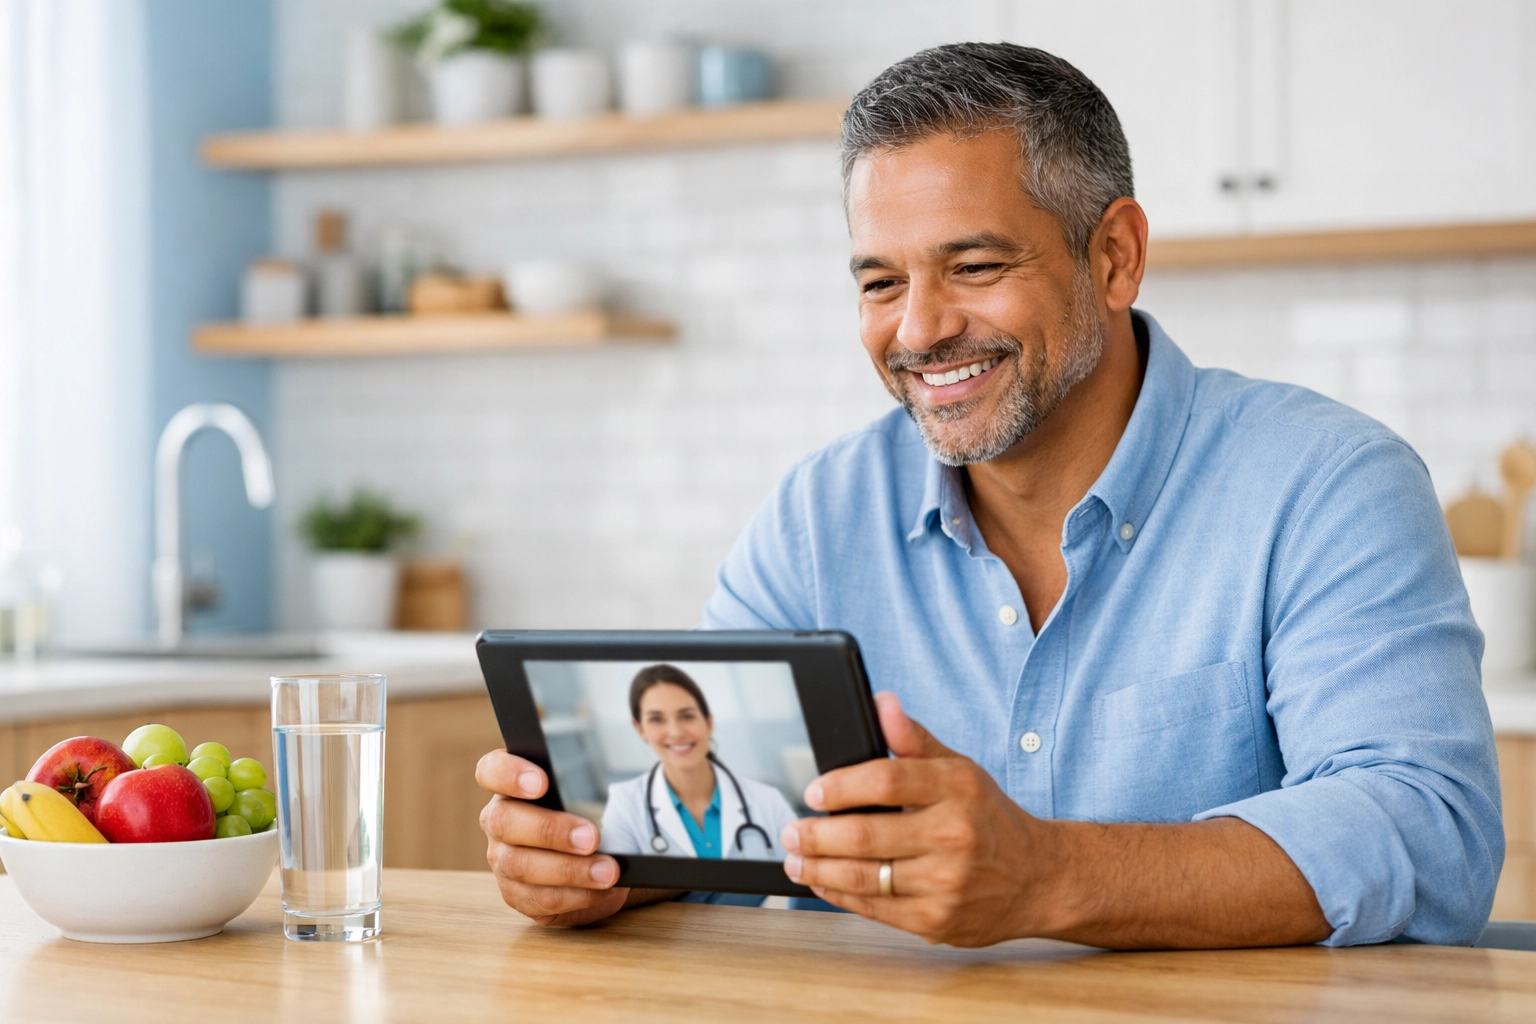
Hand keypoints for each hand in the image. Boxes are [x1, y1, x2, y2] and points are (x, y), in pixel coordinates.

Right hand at [476, 749, 627, 925]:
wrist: (603, 855)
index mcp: (512, 784)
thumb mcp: (597, 784)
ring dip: (569, 870)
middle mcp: (499, 821)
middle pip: (505, 822)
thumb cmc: (596, 809)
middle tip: (591, 838)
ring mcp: (504, 860)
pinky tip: (604, 890)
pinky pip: (540, 899)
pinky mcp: (518, 895)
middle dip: (550, 830)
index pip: (491, 770)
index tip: (540, 782)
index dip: (509, 774)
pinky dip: (577, 896)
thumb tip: (635, 749)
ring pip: (521, 866)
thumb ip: (601, 770)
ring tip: (608, 871)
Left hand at [780, 692, 1061, 946]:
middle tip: (792, 829)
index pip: (886, 780)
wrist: (1040, 879)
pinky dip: (839, 895)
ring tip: (796, 857)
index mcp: (957, 789)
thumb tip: (882, 703)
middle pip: (865, 834)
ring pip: (864, 877)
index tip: (813, 791)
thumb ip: (914, 740)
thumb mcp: (960, 769)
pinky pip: (875, 909)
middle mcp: (953, 835)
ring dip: (818, 867)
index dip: (841, 785)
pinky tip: (822, 881)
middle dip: (816, 833)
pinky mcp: (938, 920)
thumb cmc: (990, 820)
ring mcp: (946, 883)